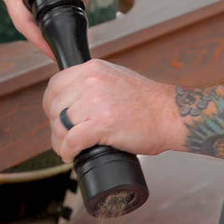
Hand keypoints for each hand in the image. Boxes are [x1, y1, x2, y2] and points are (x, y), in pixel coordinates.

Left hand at [43, 59, 185, 160]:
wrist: (171, 116)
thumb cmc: (148, 103)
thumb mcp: (116, 78)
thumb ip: (94, 82)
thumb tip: (71, 97)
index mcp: (93, 69)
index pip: (54, 86)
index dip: (52, 105)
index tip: (58, 117)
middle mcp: (92, 81)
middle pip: (53, 107)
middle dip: (56, 126)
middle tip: (67, 136)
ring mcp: (96, 102)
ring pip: (60, 125)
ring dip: (61, 141)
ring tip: (71, 148)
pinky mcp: (102, 123)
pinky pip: (71, 141)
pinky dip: (68, 151)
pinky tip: (74, 154)